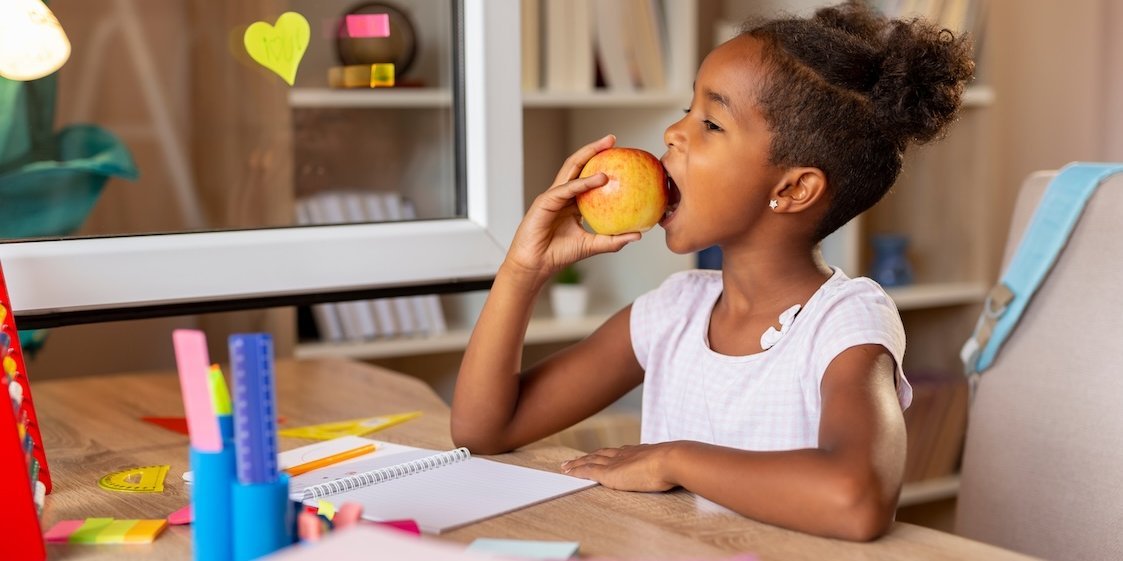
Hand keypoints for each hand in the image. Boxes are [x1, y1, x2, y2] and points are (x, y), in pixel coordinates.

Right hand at [504, 134, 641, 282]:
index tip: (621, 156)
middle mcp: (562, 194)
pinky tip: (600, 178)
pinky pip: (567, 188)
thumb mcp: (592, 245)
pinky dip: (583, 182)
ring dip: (588, 154)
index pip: (587, 176)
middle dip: (595, 149)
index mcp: (572, 202)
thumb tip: (638, 234)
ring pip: (571, 169)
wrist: (536, 265)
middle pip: (578, 165)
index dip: (601, 163)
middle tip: (612, 139)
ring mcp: (553, 195)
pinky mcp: (545, 201)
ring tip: (606, 146)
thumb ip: (613, 240)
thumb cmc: (559, 255)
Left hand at [561, 444, 676, 491]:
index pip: (618, 452)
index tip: (600, 455)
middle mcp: (624, 454)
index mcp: (638, 452)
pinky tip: (567, 472)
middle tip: (575, 460)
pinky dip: (576, 470)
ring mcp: (615, 462)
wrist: (671, 460)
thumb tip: (678, 470)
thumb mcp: (670, 464)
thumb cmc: (676, 465)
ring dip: (577, 463)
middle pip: (600, 454)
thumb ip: (668, 466)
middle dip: (588, 457)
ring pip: (590, 460)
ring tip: (566, 466)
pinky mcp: (608, 473)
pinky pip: (587, 470)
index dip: (607, 454)